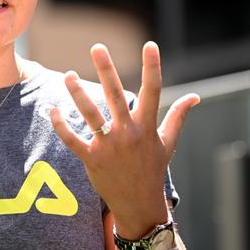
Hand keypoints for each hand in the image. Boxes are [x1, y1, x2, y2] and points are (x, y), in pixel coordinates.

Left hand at [50, 41, 199, 238]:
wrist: (139, 205)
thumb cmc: (152, 169)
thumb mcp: (168, 142)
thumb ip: (178, 116)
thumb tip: (195, 96)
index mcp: (147, 126)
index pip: (153, 91)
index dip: (152, 67)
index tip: (150, 45)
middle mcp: (129, 133)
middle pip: (116, 96)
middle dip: (107, 70)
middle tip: (97, 47)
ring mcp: (109, 147)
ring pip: (91, 115)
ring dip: (78, 94)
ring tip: (67, 75)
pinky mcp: (92, 159)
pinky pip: (73, 140)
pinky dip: (62, 126)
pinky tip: (53, 109)